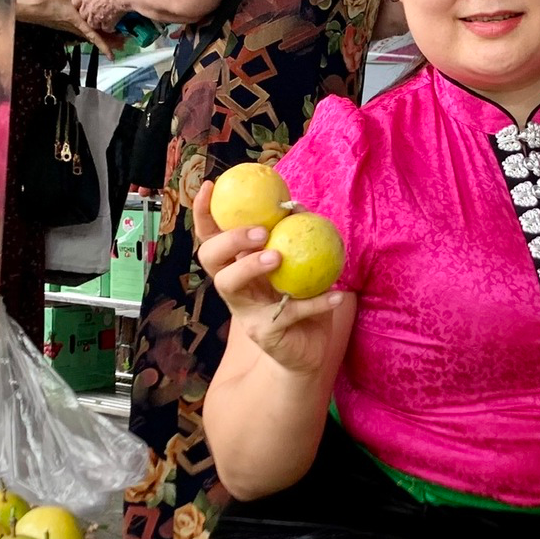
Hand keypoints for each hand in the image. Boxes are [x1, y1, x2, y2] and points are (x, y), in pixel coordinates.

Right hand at [18, 0, 118, 53]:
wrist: (28, 9)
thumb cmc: (44, 1)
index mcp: (75, 21)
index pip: (93, 36)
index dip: (104, 46)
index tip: (112, 56)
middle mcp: (73, 27)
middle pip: (94, 38)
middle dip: (108, 42)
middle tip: (122, 44)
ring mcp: (69, 27)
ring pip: (88, 35)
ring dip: (101, 37)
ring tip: (114, 39)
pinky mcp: (65, 24)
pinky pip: (82, 31)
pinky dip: (92, 32)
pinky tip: (96, 28)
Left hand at [74, 0, 129, 32]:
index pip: (74, 0)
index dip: (79, 2)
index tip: (84, 2)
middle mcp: (87, 4)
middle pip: (82, 14)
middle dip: (88, 14)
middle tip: (96, 11)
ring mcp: (95, 15)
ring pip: (92, 24)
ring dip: (97, 22)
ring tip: (104, 19)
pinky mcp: (106, 23)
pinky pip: (106, 29)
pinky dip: (110, 27)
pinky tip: (114, 23)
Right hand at [192, 181, 344, 376]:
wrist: (306, 351)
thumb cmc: (299, 301)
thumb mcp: (298, 266)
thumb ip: (294, 237)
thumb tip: (296, 205)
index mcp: (237, 266)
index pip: (211, 237)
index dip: (204, 213)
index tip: (209, 186)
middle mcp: (233, 287)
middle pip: (210, 258)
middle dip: (229, 240)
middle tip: (261, 232)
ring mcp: (243, 311)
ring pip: (230, 285)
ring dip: (251, 266)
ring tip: (277, 256)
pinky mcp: (263, 333)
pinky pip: (288, 312)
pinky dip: (316, 302)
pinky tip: (336, 294)